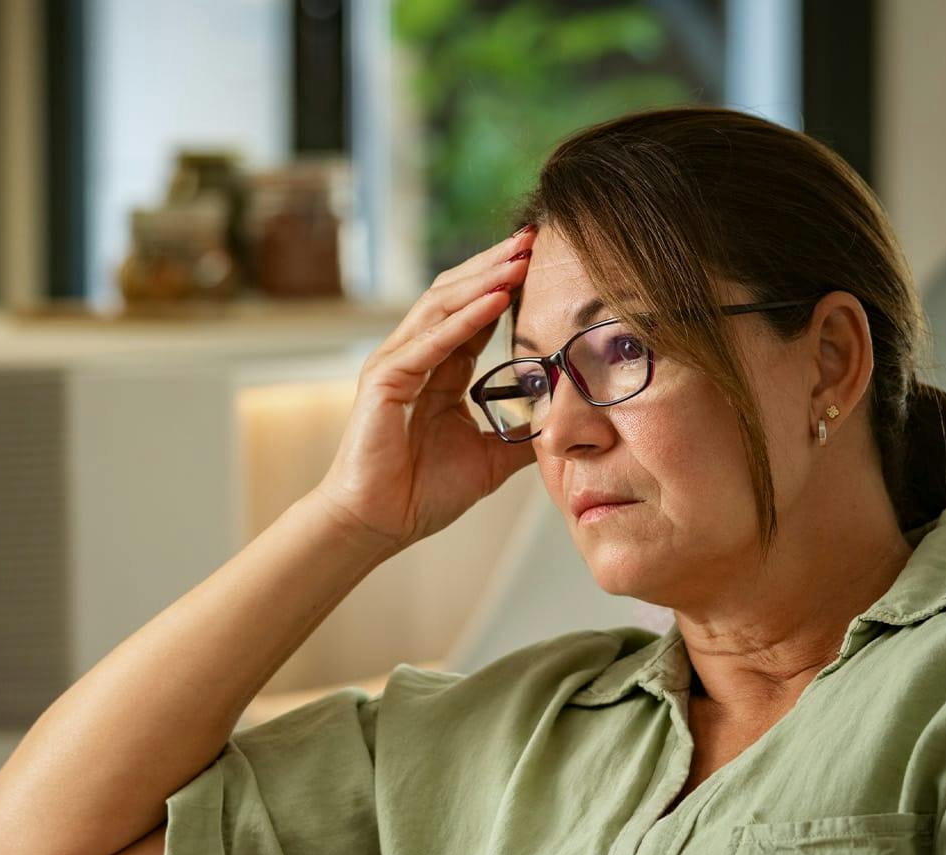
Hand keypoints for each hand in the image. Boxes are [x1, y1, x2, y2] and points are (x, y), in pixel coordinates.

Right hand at [312, 224, 539, 554]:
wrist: (379, 525)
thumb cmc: (421, 494)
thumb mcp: (489, 460)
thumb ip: (522, 438)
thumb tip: (566, 427)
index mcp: (439, 370)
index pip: (476, 313)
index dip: (507, 285)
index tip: (545, 261)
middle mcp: (414, 356)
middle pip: (458, 294)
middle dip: (496, 265)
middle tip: (535, 238)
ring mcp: (395, 363)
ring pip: (442, 306)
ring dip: (484, 279)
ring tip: (520, 257)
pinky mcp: (383, 380)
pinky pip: (430, 342)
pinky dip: (464, 320)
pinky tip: (495, 300)